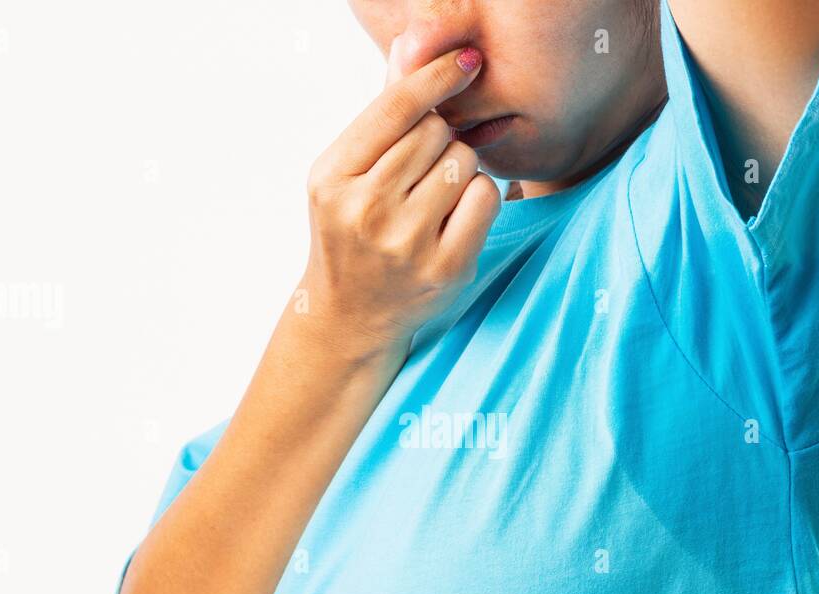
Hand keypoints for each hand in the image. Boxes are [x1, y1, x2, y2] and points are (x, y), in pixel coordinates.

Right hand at [298, 43, 500, 355]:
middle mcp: (366, 209)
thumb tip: (411, 52)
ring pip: (464, 160)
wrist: (349, 316)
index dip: (437, 76)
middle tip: (422, 171)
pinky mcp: (445, 268)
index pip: (396, 107)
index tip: (466, 60)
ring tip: (434, 197)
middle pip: (436, 131)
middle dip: (440, 139)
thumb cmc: (350, 233)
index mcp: (333, 178)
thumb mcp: (345, 176)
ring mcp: (406, 243)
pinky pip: (485, 197)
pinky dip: (478, 198)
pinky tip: (456, 216)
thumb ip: (380, 120)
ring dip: (460, 169)